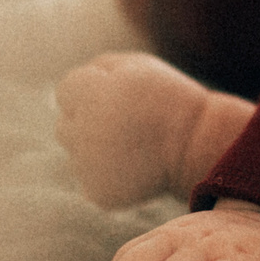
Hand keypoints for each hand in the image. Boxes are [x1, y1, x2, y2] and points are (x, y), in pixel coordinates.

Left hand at [56, 51, 242, 207]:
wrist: (195, 145)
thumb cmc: (168, 99)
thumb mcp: (137, 67)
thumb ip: (97, 68)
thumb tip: (69, 86)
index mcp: (91, 97)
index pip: (66, 91)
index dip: (89, 92)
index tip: (112, 97)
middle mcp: (83, 132)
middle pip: (64, 126)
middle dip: (86, 122)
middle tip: (123, 124)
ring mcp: (88, 167)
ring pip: (76, 155)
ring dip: (93, 149)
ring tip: (129, 146)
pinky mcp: (98, 193)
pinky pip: (90, 180)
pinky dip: (106, 175)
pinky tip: (132, 167)